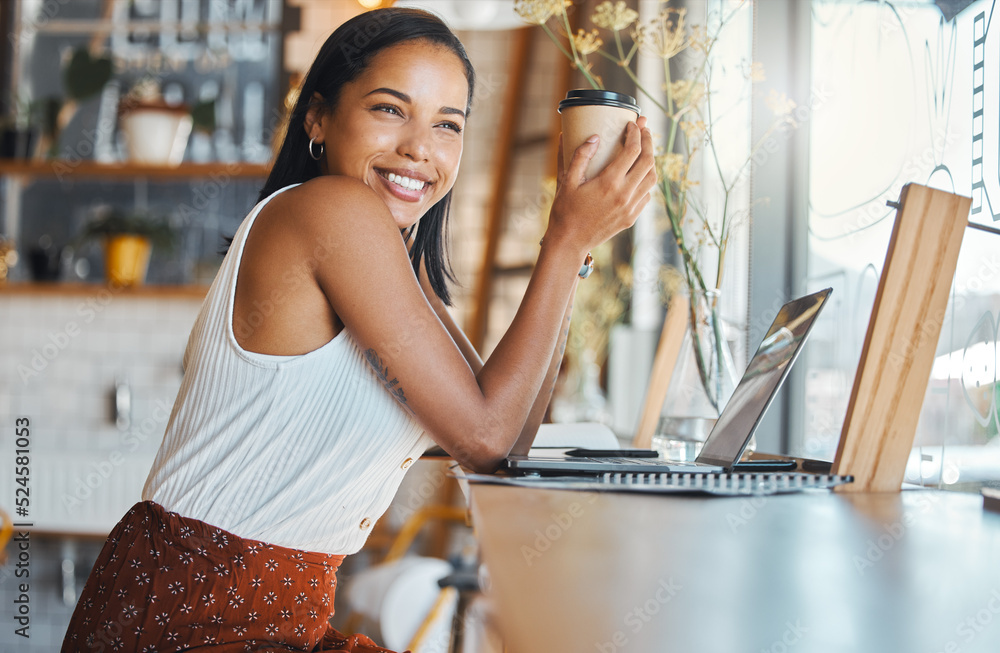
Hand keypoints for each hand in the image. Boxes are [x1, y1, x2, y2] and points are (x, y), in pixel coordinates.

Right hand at [546, 115, 656, 256]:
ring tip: (643, 150)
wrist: (570, 243)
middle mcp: (624, 195)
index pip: (632, 150)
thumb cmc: (565, 211)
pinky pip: (646, 195)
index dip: (635, 133)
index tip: (632, 124)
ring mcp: (630, 208)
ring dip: (651, 161)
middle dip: (648, 141)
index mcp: (609, 183)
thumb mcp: (566, 182)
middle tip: (643, 130)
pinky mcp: (631, 218)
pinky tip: (637, 175)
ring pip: (652, 178)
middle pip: (648, 161)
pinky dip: (646, 181)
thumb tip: (593, 136)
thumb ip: (580, 157)